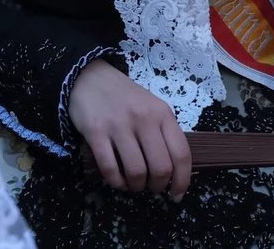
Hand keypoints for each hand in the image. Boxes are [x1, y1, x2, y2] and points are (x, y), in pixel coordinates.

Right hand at [68, 59, 191, 200]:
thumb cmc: (126, 98)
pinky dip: (116, 182)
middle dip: (157, 186)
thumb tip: (172, 170)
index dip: (182, 180)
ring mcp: (120, 125)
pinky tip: (117, 181)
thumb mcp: (153, 109)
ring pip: (136, 171)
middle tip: (151, 188)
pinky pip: (109, 168)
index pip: (181, 154)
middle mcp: (145, 119)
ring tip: (133, 184)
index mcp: (164, 114)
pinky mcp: (96, 132)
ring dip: (136, 186)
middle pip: (161, 167)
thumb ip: (163, 134)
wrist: (92, 78)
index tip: (176, 195)